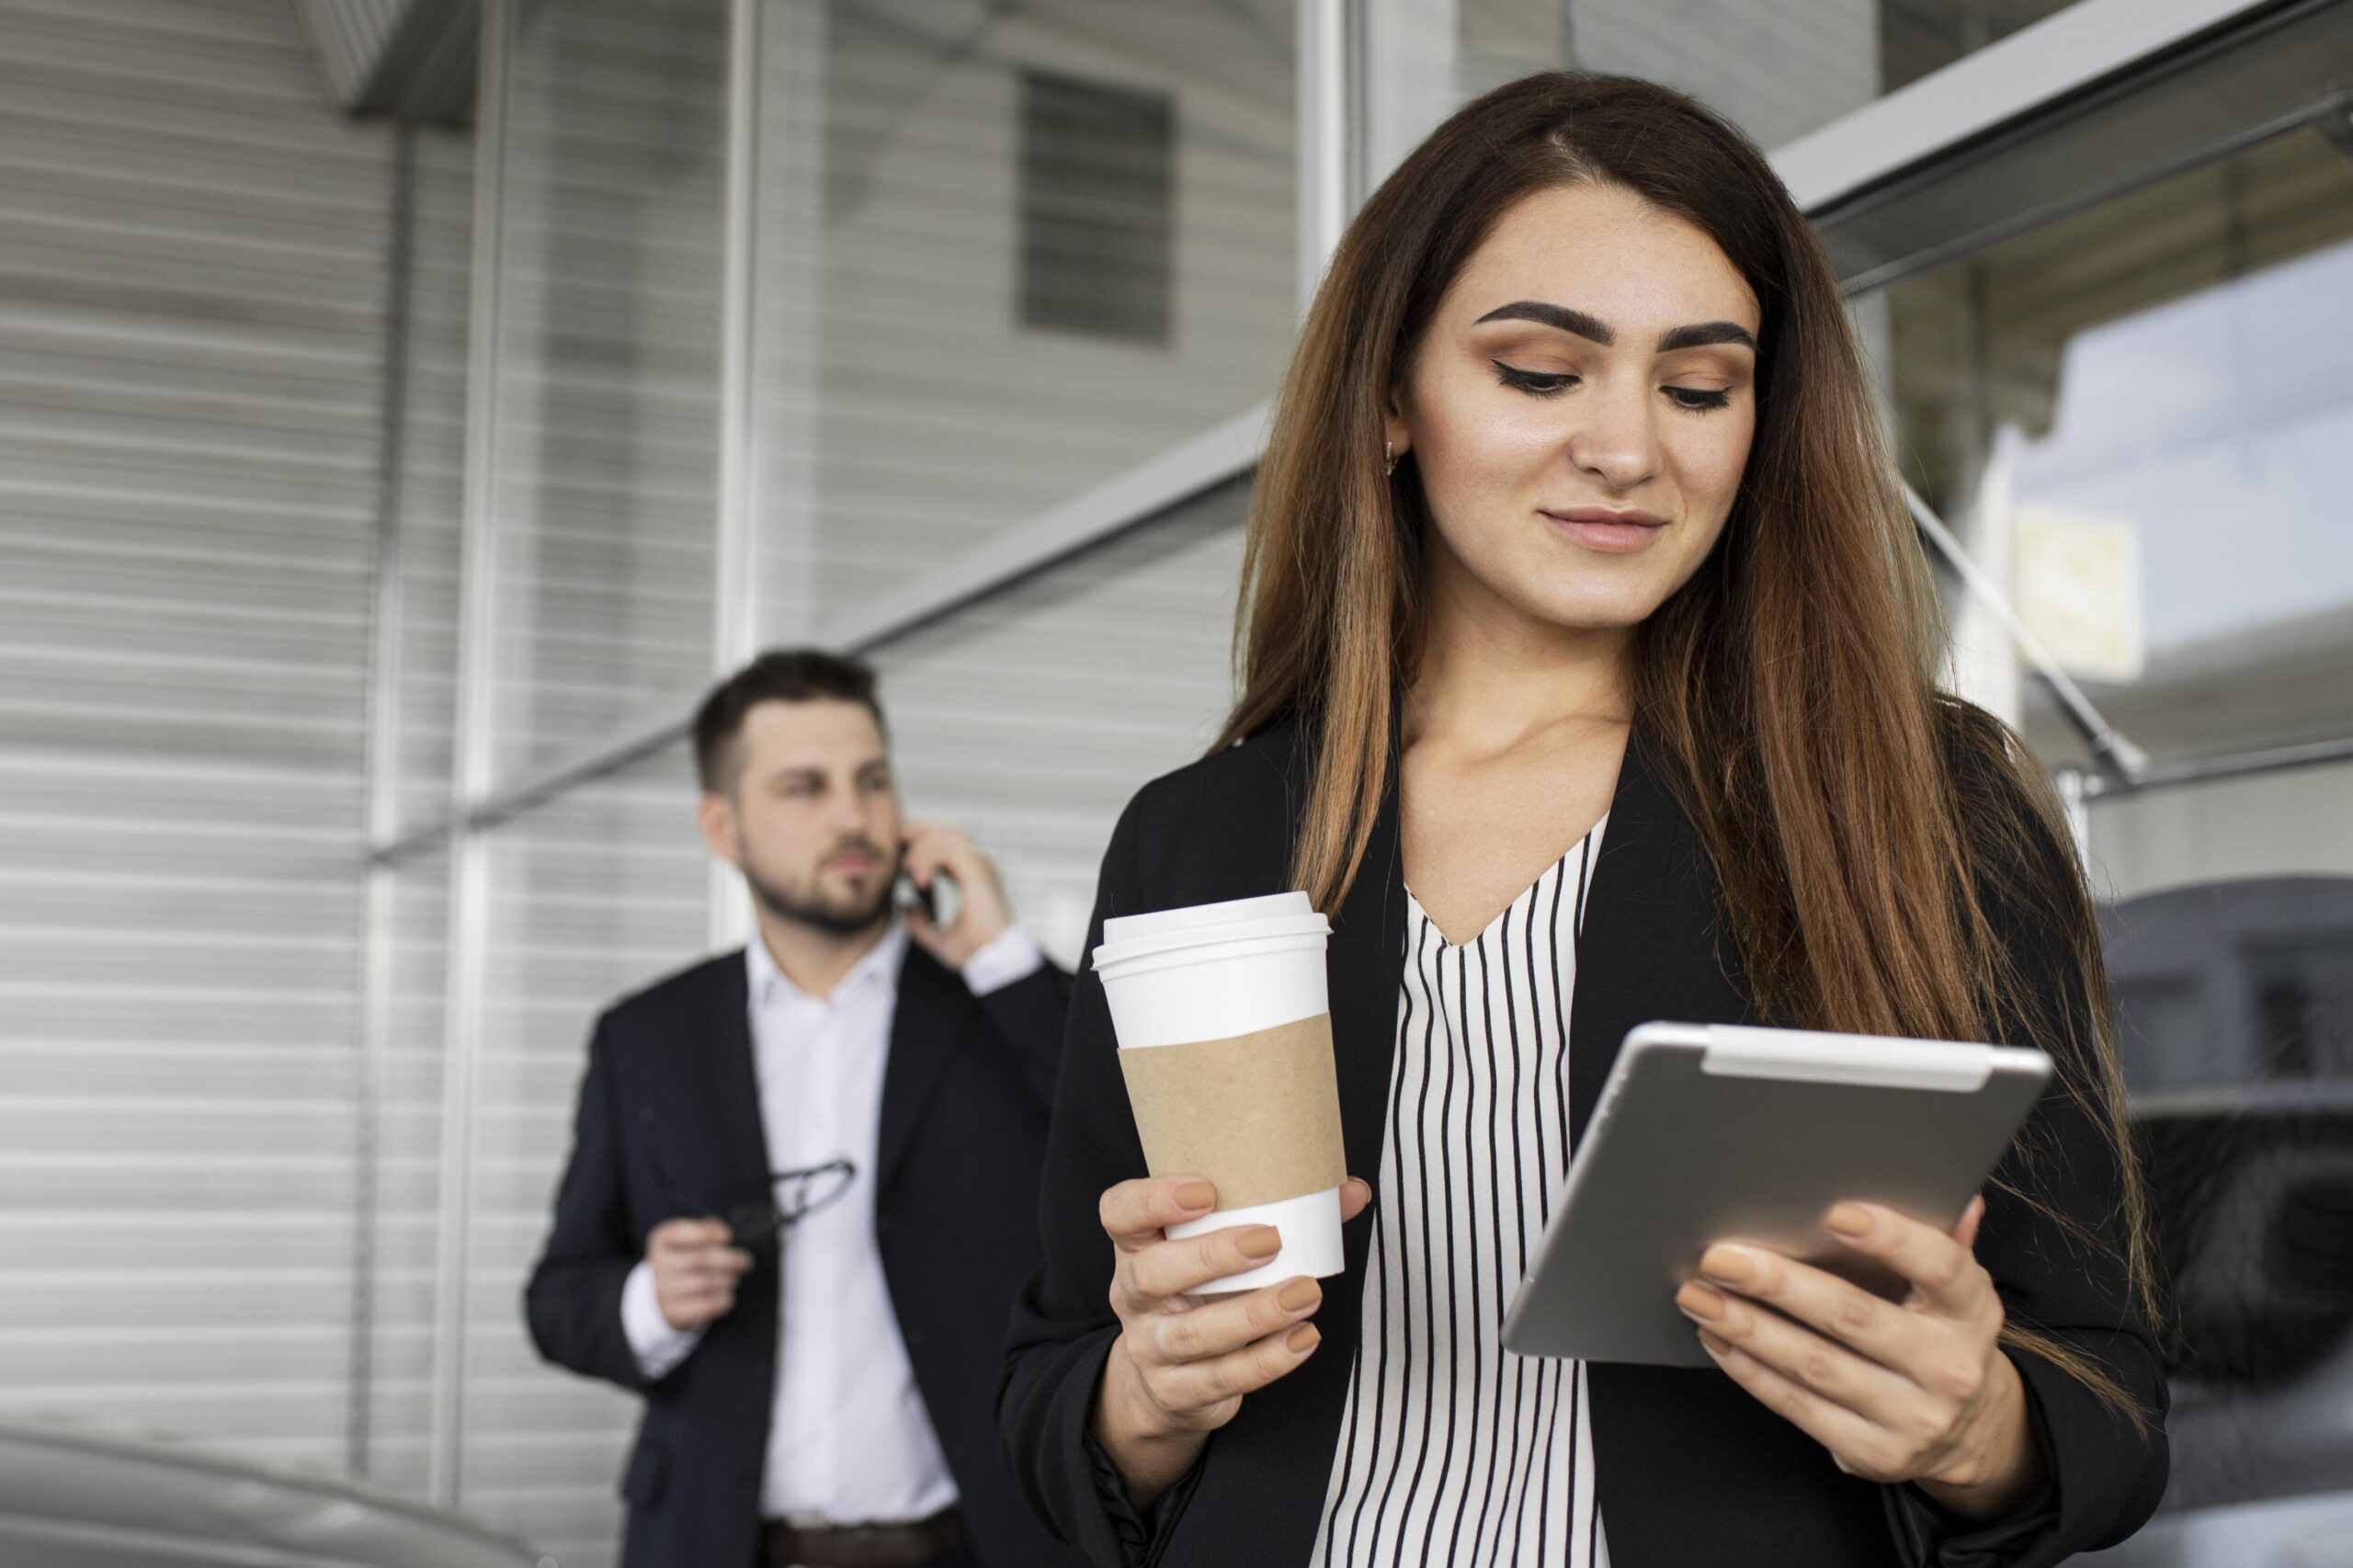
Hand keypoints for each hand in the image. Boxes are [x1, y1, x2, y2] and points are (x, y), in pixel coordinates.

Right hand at [647, 1217, 753, 1331]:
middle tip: (746, 1261)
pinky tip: (728, 1294)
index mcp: (662, 1239)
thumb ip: (706, 1229)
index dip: (709, 1233)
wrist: (665, 1294)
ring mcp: (663, 1290)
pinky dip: (723, 1299)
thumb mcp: (689, 1238)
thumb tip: (721, 1231)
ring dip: (728, 1279)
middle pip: (700, 1259)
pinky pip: (705, 1306)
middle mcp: (659, 1264)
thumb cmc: (685, 1258)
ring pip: (704, 1283)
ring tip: (735, 1277)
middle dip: (730, 1259)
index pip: (682, 1232)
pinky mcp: (673, 1311)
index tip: (728, 1236)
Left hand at [899, 821, 1010, 969]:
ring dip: (921, 851)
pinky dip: (929, 860)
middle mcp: (980, 866)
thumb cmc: (973, 953)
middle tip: (898, 840)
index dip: (925, 840)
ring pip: (945, 838)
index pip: (950, 843)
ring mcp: (981, 867)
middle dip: (920, 831)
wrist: (993, 962)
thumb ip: (920, 923)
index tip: (902, 852)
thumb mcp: (937, 937)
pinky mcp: (978, 873)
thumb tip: (905, 908)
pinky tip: (920, 881)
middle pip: (948, 831)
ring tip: (909, 871)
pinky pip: (947, 852)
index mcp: (974, 877)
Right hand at [1091, 1174, 1374, 1507]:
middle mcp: (1134, 1295)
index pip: (1120, 1212)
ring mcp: (1151, 1347)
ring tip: (1305, 1293)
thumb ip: (1281, 1214)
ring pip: (1192, 1334)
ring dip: (1254, 1313)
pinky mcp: (1177, 1392)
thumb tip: (1351, 1191)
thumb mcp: (1217, 1250)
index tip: (1205, 1189)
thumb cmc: (1201, 1292)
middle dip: (1212, 1256)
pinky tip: (1303, 1338)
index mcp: (1137, 1246)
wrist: (1163, 1381)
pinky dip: (1267, 1360)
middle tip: (1270, 1240)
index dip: (1153, 1198)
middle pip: (1152, 1273)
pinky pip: (1221, 1378)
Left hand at [1674, 1197, 2044, 1521]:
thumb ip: (1946, 1242)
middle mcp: (1947, 1367)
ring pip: (1814, 1365)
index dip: (1891, 1239)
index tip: (1834, 1214)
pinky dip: (1751, 1370)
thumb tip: (1954, 1195)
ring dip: (1748, 1327)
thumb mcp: (1956, 1292)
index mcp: (1970, 1312)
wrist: (1969, 1434)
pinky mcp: (1874, 1453)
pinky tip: (1719, 1338)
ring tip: (1699, 1296)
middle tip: (1720, 1257)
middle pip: (1853, 1317)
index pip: (1941, 1268)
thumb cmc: (1940, 1336)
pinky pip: (1799, 1406)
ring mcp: (1912, 1417)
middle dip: (1778, 1284)